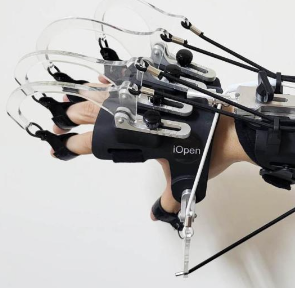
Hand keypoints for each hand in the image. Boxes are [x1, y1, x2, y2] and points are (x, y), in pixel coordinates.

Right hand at [53, 78, 252, 219]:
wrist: (231, 132)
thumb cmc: (208, 156)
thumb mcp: (185, 182)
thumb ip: (168, 201)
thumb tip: (158, 217)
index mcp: (140, 141)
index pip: (99, 143)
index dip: (76, 145)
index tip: (61, 147)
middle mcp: (139, 119)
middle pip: (95, 115)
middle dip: (73, 119)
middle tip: (60, 123)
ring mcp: (149, 101)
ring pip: (108, 95)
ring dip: (87, 99)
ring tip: (73, 102)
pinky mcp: (161, 88)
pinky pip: (131, 79)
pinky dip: (113, 79)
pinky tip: (102, 79)